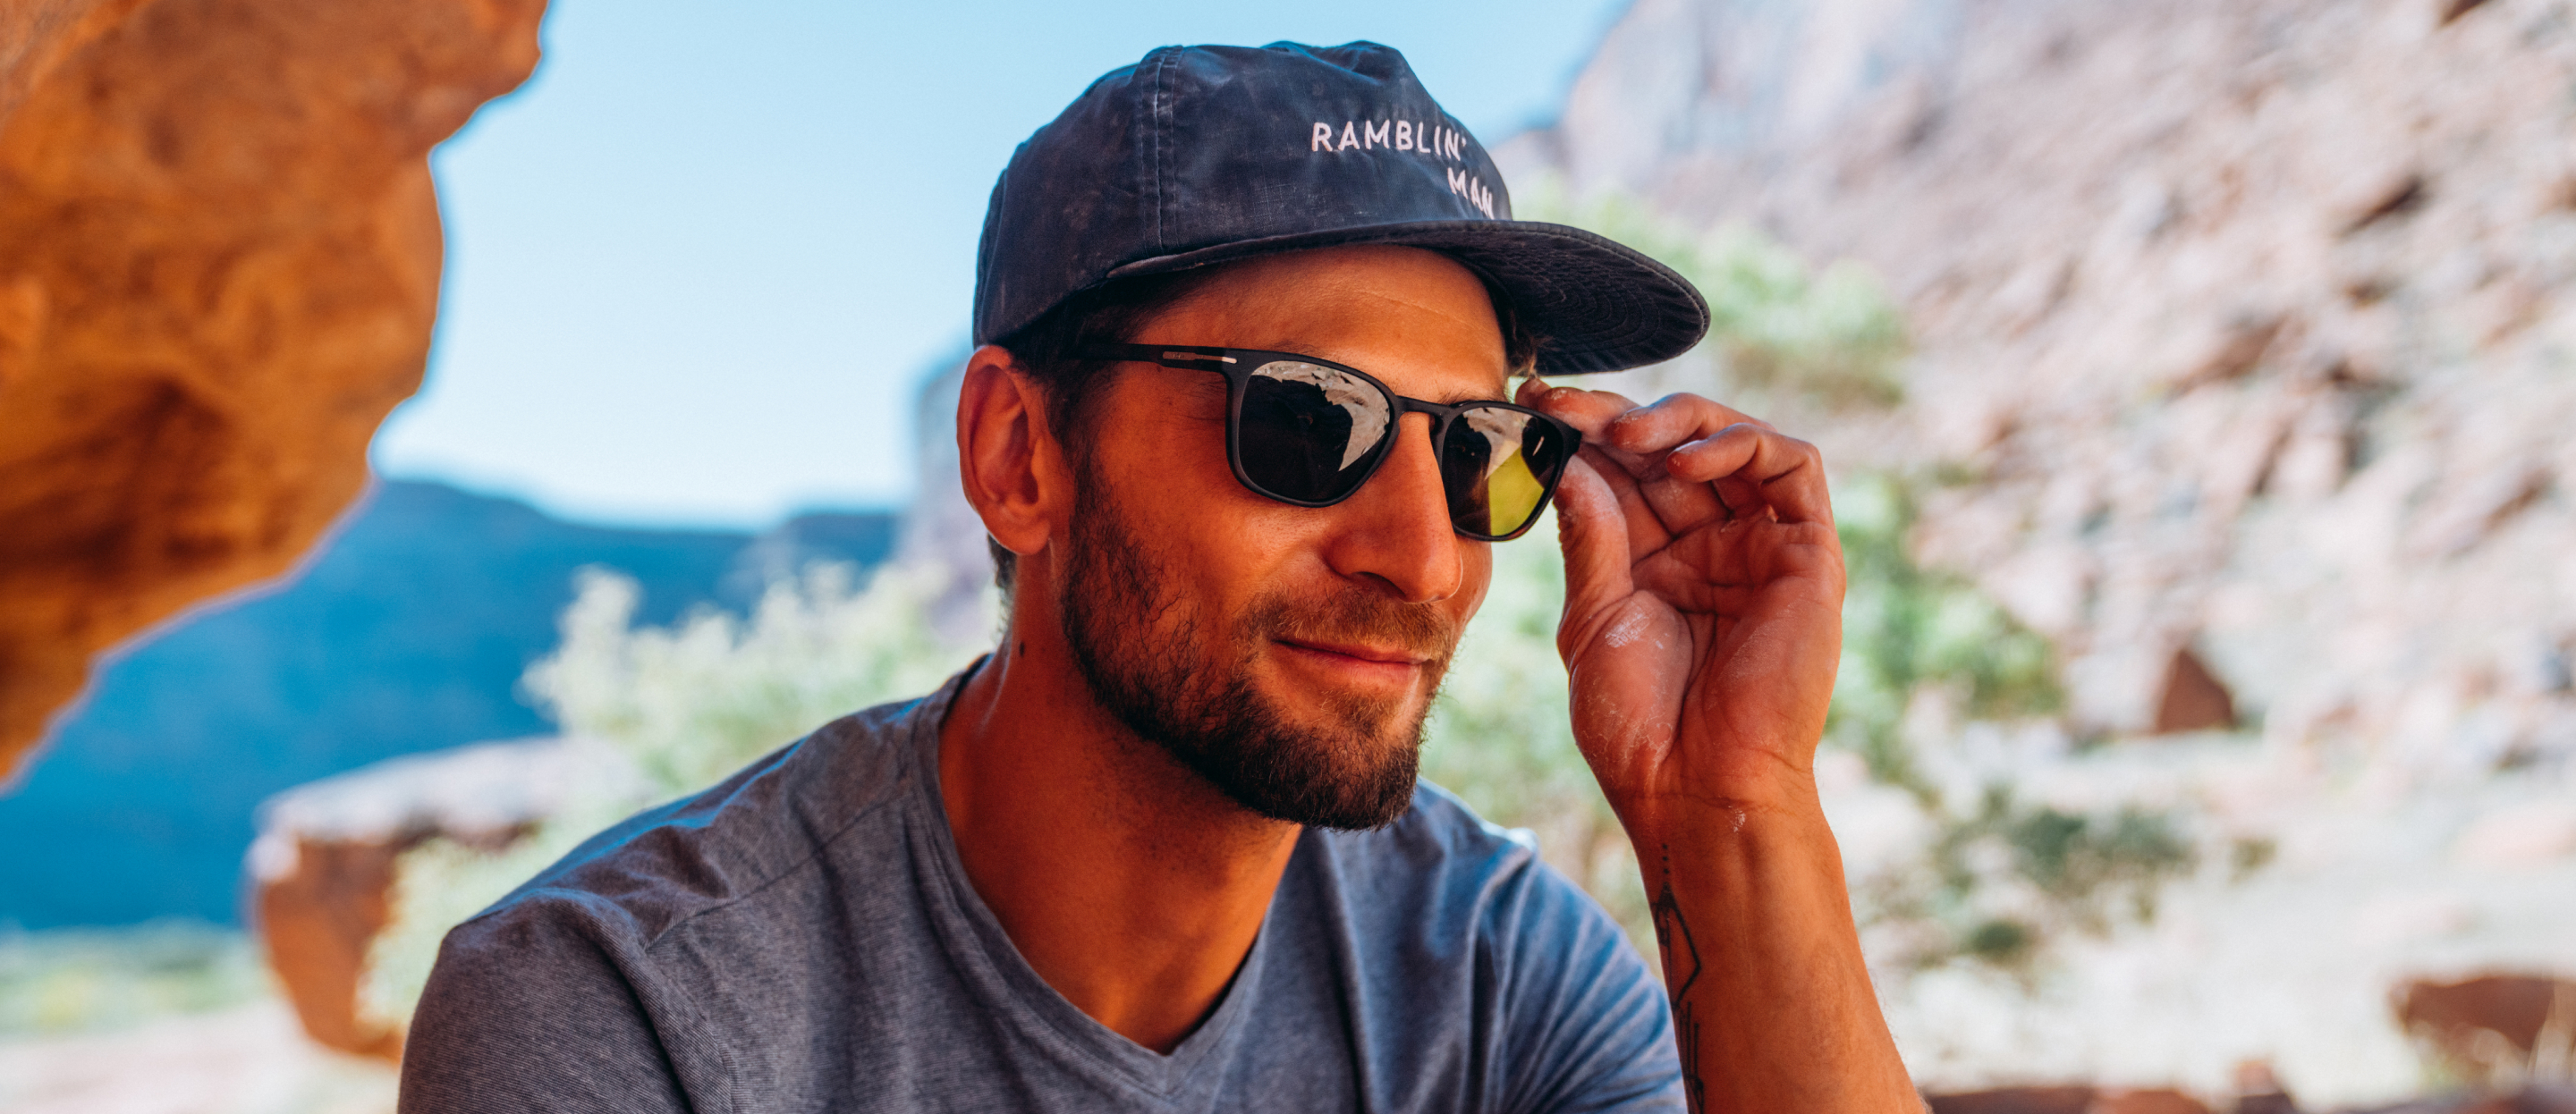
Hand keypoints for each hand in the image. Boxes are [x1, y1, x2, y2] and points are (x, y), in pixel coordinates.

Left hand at [1521, 380, 1845, 832]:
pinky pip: (1795, 467)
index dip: (1582, 429)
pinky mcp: (1809, 553)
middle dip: (1616, 415)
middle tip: (1563, 405)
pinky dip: (1742, 445)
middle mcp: (1710, 543)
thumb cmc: (1638, 723)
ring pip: (1734, 439)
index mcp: (1654, 557)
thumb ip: (1590, 531)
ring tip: (1624, 435)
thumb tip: (1566, 454)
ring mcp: (1761, 544)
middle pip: (1673, 444)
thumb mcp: (1593, 614)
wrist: (1695, 789)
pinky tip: (1686, 464)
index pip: (1624, 468)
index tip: (1530, 404)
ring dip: (1678, 419)